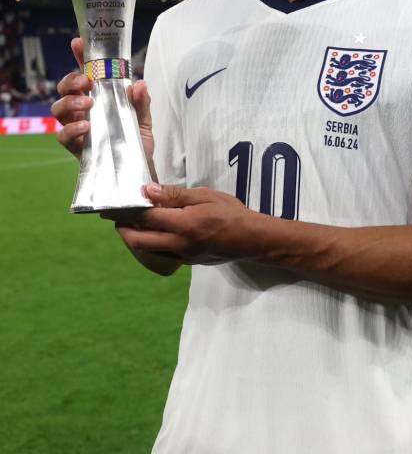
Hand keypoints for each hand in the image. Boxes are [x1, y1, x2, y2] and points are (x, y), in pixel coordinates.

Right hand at [51, 37, 155, 175]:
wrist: (140, 171)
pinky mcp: (76, 147)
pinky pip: (62, 136)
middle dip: (70, 80)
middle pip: (64, 88)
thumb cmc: (138, 143)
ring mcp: (77, 128)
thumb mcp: (144, 120)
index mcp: (98, 98)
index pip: (85, 74)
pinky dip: (71, 129)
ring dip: (69, 101)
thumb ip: (142, 103)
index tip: (77, 43)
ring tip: (88, 103)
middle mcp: (83, 111)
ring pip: (58, 109)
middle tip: (86, 82)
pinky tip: (86, 126)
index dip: (79, 57)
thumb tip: (140, 83)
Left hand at [114, 184, 263, 264]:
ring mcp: (182, 256)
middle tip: (118, 218)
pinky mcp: (187, 262)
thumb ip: (175, 195)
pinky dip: (152, 244)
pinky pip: (161, 255)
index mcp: (184, 225)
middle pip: (138, 242)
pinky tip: (155, 232)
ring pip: (148, 252)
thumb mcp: (205, 196)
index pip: (146, 218)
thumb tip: (148, 191)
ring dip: (135, 239)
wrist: (251, 239)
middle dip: (123, 230)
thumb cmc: (231, 213)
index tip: (118, 203)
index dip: (129, 210)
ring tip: (133, 224)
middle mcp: (179, 244)